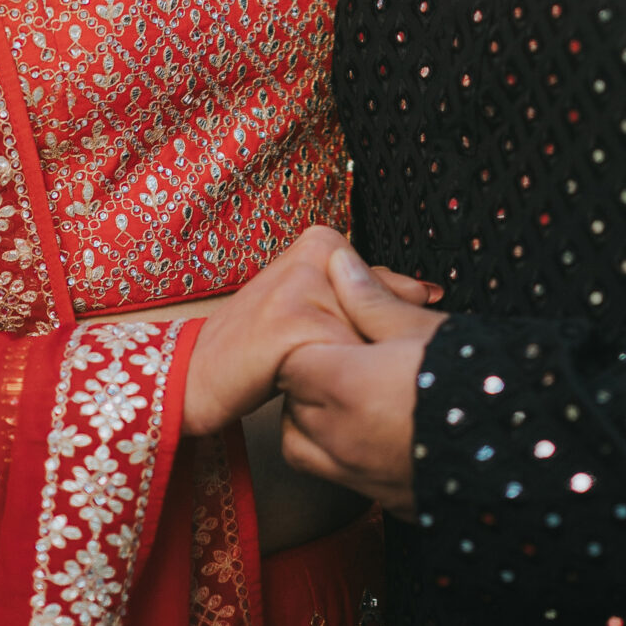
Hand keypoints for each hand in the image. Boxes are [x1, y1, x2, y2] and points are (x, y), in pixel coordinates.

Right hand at [180, 227, 439, 437]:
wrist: (196, 372)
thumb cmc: (258, 344)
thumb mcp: (318, 306)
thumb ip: (368, 293)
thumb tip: (429, 291)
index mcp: (323, 241)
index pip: (386, 288)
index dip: (374, 330)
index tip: (337, 345)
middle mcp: (317, 251)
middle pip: (379, 317)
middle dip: (365, 350)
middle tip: (308, 359)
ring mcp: (305, 283)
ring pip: (366, 341)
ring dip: (347, 370)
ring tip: (296, 369)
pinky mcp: (293, 321)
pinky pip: (342, 361)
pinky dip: (329, 384)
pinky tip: (292, 381)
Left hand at [278, 246, 449, 517]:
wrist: (525, 453)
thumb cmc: (473, 379)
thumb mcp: (422, 327)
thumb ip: (370, 299)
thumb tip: (339, 263)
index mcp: (345, 387)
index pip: (290, 361)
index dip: (308, 342)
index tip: (335, 331)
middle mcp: (341, 438)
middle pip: (292, 403)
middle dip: (309, 378)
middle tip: (348, 357)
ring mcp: (359, 476)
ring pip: (303, 446)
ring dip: (314, 421)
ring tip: (354, 397)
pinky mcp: (383, 501)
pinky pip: (338, 476)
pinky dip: (342, 454)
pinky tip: (379, 431)